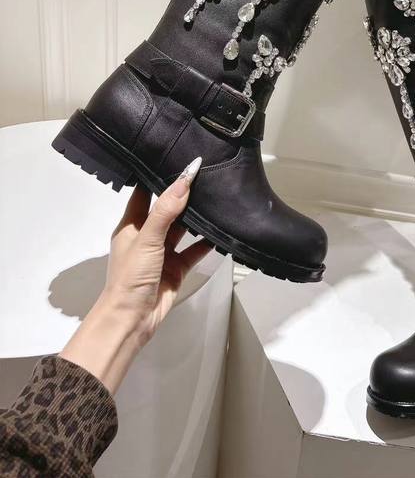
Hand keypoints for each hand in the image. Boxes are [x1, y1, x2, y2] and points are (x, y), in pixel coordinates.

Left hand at [60, 158, 210, 392]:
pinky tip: (220, 230)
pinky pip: (194, 250)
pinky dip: (206, 241)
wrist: (132, 320)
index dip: (157, 175)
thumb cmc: (130, 277)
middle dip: (183, 194)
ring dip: (196, 217)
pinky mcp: (177, 268)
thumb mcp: (148, 238)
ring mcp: (162, 252)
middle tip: (205, 173)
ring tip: (216, 196)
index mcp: (131, 225)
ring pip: (182, 228)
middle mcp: (147, 235)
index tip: (175, 157)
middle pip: (167, 208)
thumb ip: (166, 209)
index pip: (144, 192)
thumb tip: (184, 178)